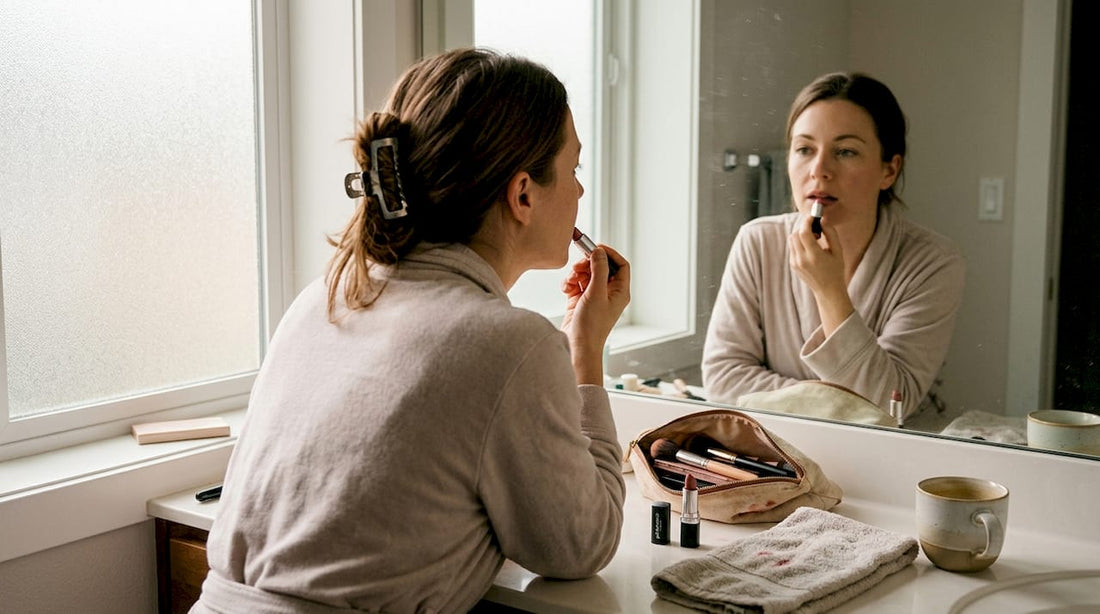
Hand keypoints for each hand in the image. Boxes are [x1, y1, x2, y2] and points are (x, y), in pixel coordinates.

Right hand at [561, 244, 629, 384]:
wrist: (576, 347)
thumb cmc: (591, 326)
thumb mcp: (595, 293)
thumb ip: (598, 269)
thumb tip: (599, 251)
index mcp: (620, 292)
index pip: (620, 265)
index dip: (609, 254)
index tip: (595, 248)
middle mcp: (609, 293)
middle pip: (600, 267)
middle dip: (587, 264)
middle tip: (578, 266)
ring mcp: (594, 296)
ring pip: (586, 274)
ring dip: (576, 274)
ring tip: (570, 282)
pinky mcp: (580, 301)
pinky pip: (575, 283)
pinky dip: (569, 283)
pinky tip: (565, 289)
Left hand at [788, 213, 852, 334]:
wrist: (827, 290)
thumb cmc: (836, 270)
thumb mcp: (838, 251)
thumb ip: (830, 233)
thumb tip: (822, 219)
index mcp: (814, 256)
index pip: (804, 233)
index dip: (807, 221)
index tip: (813, 215)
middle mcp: (801, 260)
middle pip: (795, 234)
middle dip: (803, 226)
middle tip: (815, 225)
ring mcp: (795, 263)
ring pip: (791, 239)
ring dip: (800, 234)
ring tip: (814, 237)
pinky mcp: (792, 265)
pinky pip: (792, 247)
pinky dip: (799, 242)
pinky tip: (810, 246)